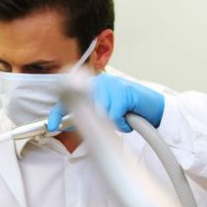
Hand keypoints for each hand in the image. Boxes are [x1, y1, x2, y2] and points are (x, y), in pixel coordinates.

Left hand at [47, 73, 164, 132]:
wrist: (154, 109)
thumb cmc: (129, 111)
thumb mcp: (105, 113)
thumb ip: (87, 115)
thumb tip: (66, 124)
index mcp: (94, 85)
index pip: (69, 97)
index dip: (59, 112)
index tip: (52, 125)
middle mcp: (100, 82)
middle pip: (84, 108)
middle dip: (93, 121)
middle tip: (108, 123)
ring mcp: (111, 85)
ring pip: (99, 114)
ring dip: (112, 123)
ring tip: (122, 118)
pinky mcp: (122, 92)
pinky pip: (113, 116)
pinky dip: (121, 123)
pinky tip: (128, 118)